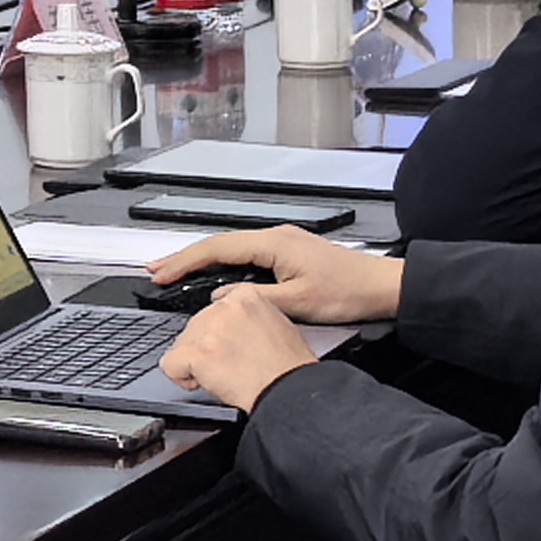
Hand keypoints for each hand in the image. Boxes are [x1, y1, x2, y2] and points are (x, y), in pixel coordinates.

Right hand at [149, 224, 401, 325]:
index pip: (216, 248)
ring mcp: (281, 243)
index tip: (162, 273)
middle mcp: (274, 237)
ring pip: (230, 249)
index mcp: (273, 243)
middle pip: (217, 244)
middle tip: (156, 270)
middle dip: (184, 257)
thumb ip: (254, 300)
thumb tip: (221, 299)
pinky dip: (222, 264)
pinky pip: (244, 255)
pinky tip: (213, 275)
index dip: (184, 261)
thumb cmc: (350, 292)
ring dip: (201, 260)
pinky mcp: (288, 253)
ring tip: (176, 273)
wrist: (384, 288)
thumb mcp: (298, 303)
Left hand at [162, 284, 317, 406]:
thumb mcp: (277, 325)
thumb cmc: (288, 369)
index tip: (229, 347)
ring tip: (225, 375)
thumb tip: (229, 325)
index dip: (219, 334)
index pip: (214, 310)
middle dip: (206, 349)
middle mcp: (225, 307)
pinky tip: (203, 382)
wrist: (290, 393)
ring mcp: (209, 329)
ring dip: (196, 363)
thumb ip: (248, 317)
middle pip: (194, 327)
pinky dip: (181, 377)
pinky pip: (169, 364)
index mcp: (246, 297)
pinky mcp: (197, 353)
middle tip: (229, 366)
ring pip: (181, 344)